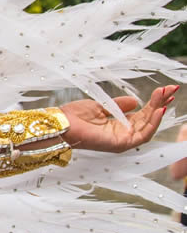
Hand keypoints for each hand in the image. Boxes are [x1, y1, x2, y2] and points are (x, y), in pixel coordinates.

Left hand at [60, 85, 176, 152]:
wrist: (61, 123)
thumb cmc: (75, 116)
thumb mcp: (101, 106)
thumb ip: (120, 105)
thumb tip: (137, 101)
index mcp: (118, 126)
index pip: (142, 114)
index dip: (154, 103)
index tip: (165, 90)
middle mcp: (122, 134)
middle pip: (148, 119)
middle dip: (160, 103)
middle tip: (171, 89)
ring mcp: (122, 140)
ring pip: (148, 126)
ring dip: (158, 110)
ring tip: (165, 95)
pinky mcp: (120, 144)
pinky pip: (142, 135)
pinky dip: (152, 122)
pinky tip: (158, 109)